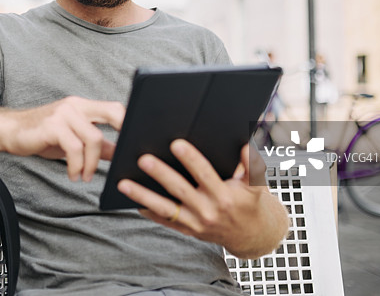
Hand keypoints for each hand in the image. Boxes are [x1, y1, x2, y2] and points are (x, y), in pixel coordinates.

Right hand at [0, 96, 124, 181]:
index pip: (114, 108)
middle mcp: (76, 106)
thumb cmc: (42, 135)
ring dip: (92, 164)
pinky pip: (74, 148)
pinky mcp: (52, 126)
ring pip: (94, 138)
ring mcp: (64, 114)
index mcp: (83, 107)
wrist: (10, 131)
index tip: (138, 141)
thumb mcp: (72, 140)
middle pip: (112, 112)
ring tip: (84, 176)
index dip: (129, 122)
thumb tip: (120, 154)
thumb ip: (96, 145)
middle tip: (125, 157)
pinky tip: (73, 174)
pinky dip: (77, 166)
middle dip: (125, 132)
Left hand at [117, 140, 287, 257]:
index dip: (191, 159)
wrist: (251, 236)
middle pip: (180, 190)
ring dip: (143, 196)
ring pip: (165, 208)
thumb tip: (244, 143)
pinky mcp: (187, 230)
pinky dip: (147, 211)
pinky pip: (163, 220)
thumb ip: (251, 164)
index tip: (176, 143)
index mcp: (225, 196)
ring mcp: (195, 224)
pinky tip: (131, 199)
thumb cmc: (250, 203)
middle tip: (143, 159)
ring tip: (123, 183)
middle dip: (161, 173)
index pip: (205, 174)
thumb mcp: (256, 185)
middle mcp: (208, 211)